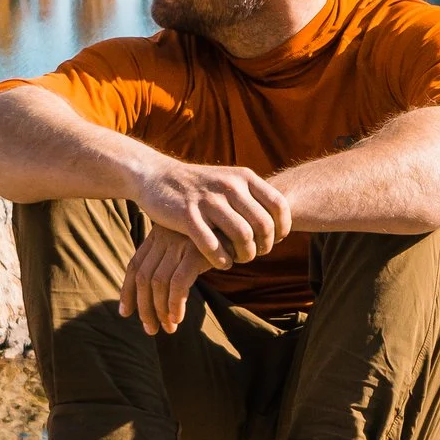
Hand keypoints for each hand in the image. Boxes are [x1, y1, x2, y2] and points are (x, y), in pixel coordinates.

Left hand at [120, 224, 214, 334]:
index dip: (127, 291)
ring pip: (158, 282)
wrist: (243, 226)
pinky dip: (175, 303)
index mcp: (158, 233)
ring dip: (160, 310)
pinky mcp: (196, 251)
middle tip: (150, 329)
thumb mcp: (188, 245)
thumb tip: (154, 295)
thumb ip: (171, 261)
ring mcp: (179, 242)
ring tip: (167, 329)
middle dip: (143, 307)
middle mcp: (165, 235)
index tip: (125, 313)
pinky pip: (178, 283)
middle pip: (144, 277)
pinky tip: (178, 318)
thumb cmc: (217, 240)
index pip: (135, 265)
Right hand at [133, 158, 289, 269]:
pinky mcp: (187, 216)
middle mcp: (229, 186)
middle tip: (254, 253)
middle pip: (263, 226)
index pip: (279, 205)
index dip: (282, 228)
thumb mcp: (229, 181)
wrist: (157, 176)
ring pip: (242, 237)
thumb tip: (280, 225)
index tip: (273, 240)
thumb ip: (253, 198)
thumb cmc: (200, 187)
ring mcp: (208, 200)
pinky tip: (221, 262)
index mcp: (244, 177)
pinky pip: (213, 246)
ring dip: (244, 255)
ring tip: (237, 259)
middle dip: (263, 247)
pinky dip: (222, 260)